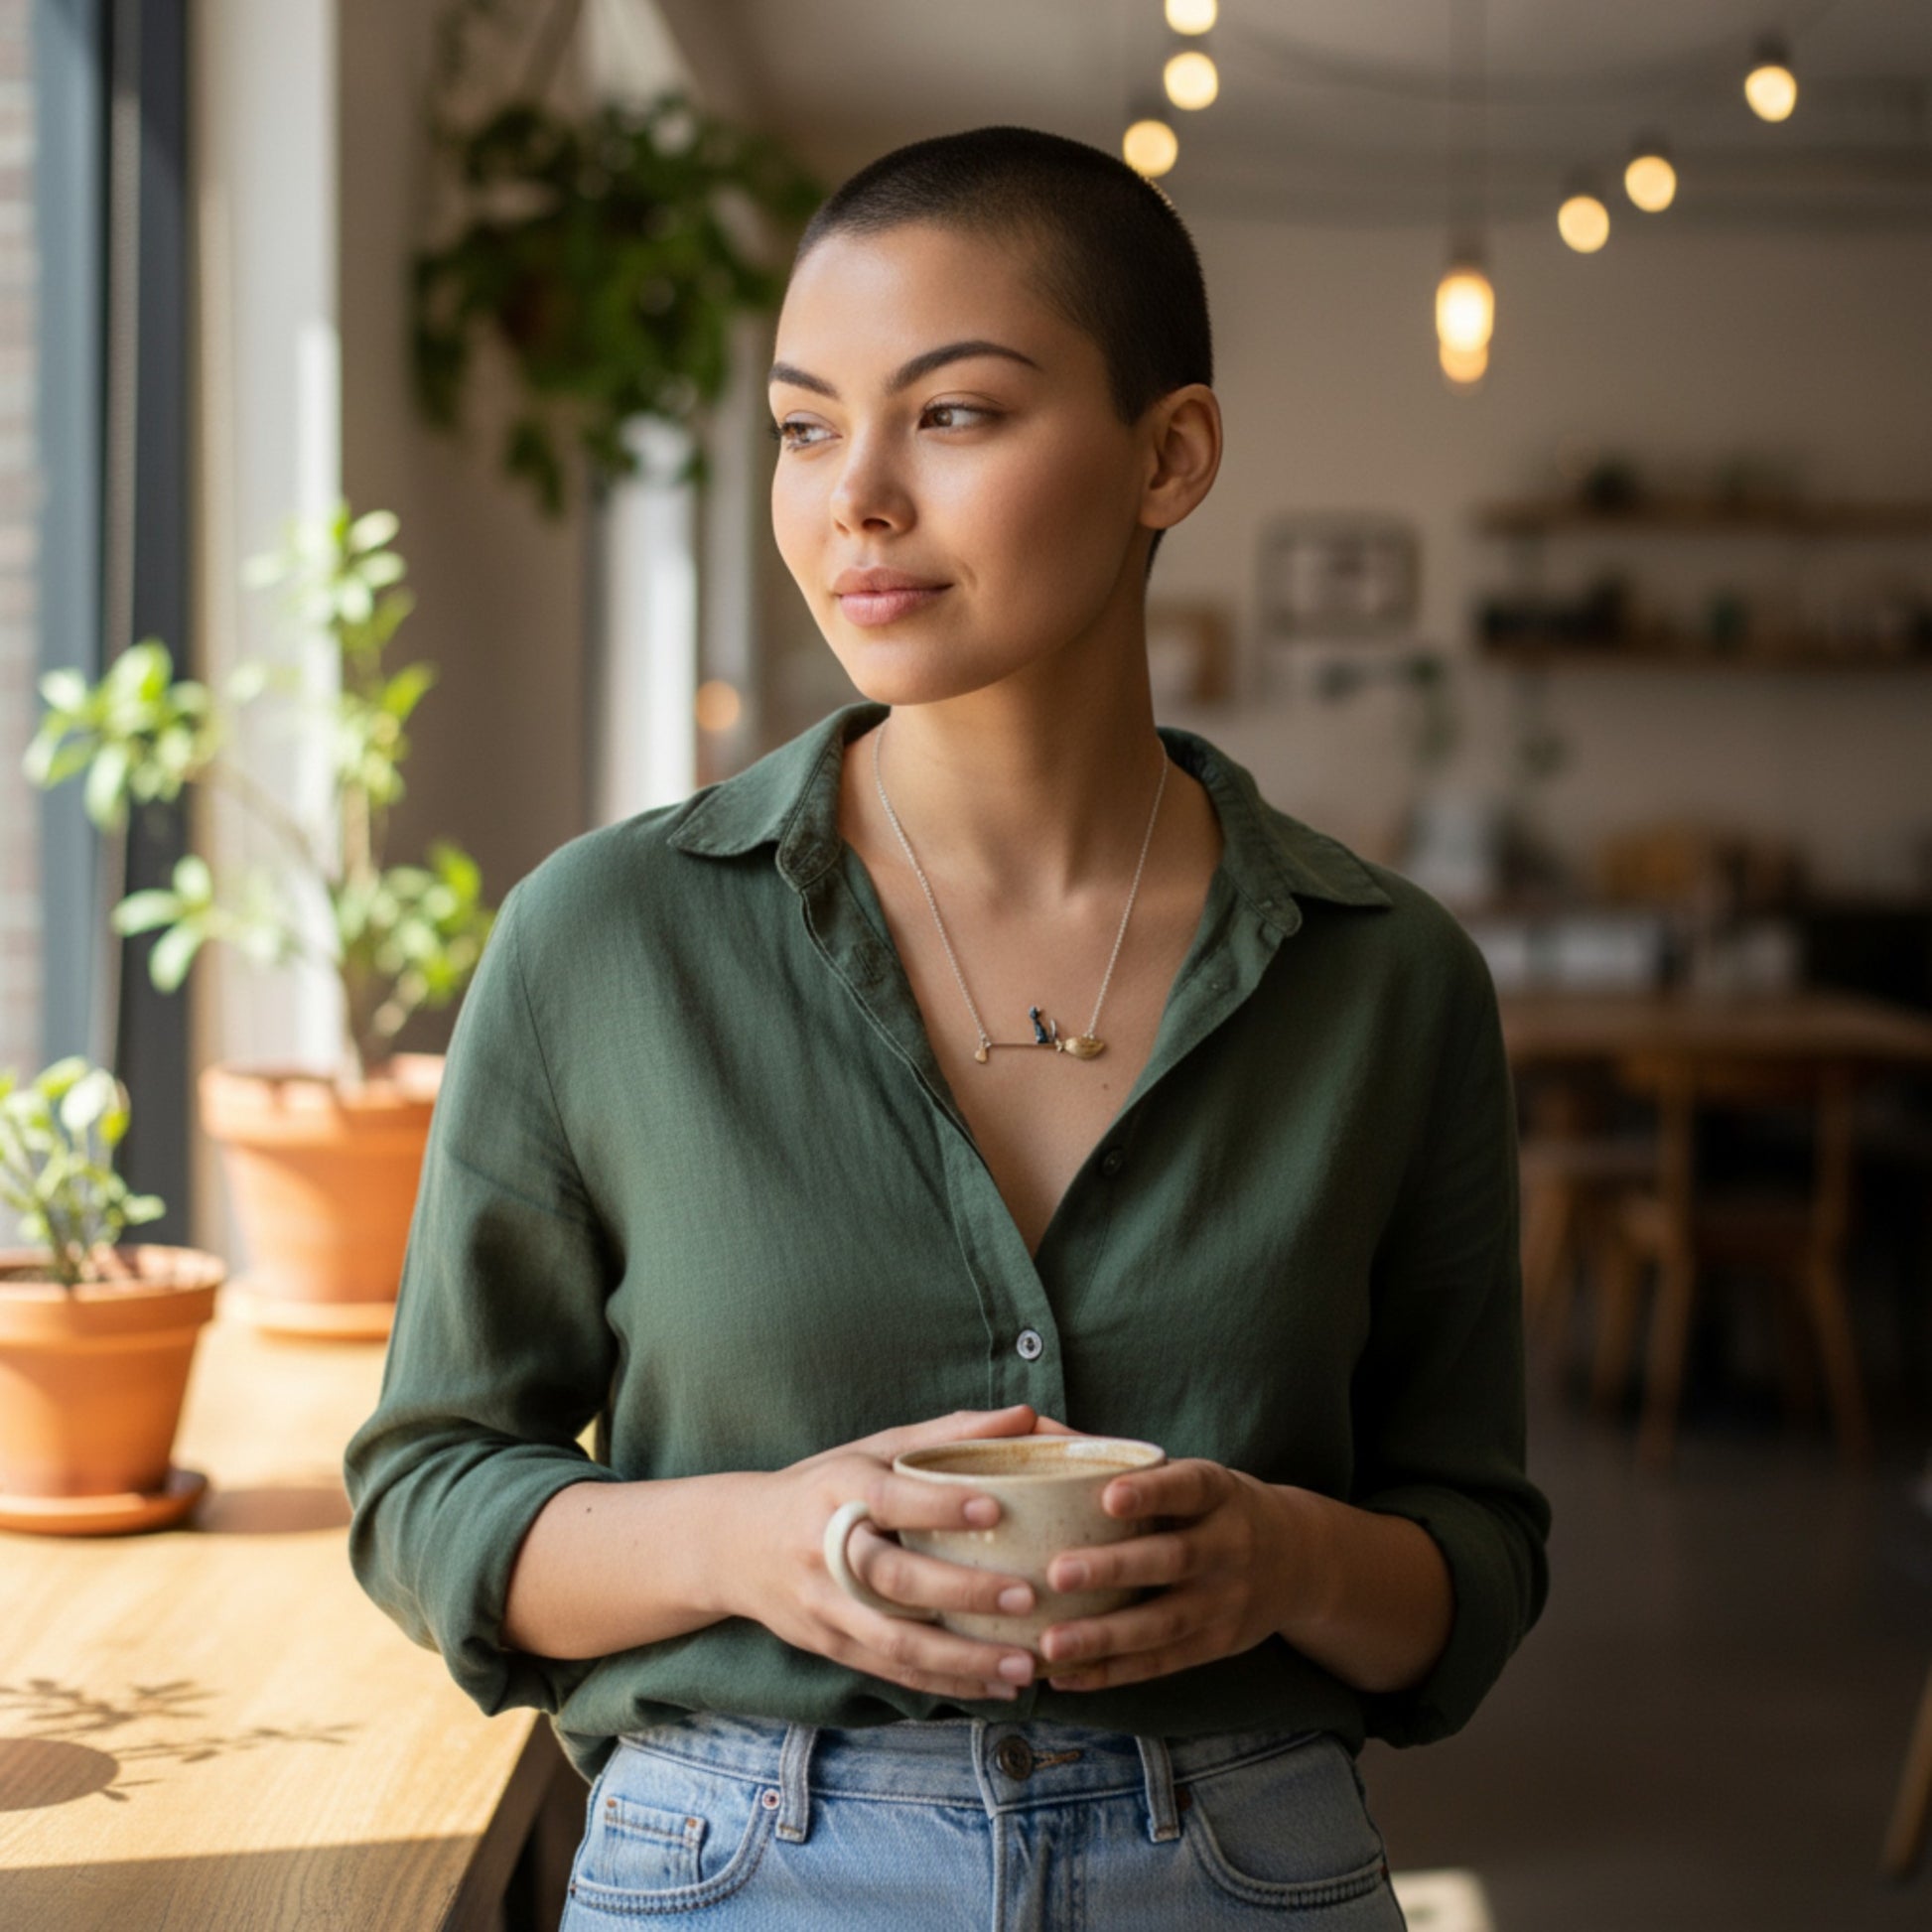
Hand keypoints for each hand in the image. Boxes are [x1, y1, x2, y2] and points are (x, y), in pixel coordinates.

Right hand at [724, 1405, 1079, 1704]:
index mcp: (837, 1491)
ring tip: (1023, 1666)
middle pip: (892, 1579)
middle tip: (1024, 1596)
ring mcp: (826, 1606)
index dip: (938, 1504)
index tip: (994, 1507)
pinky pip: (892, 1671)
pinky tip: (995, 1688)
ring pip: (895, 1642)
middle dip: (961, 1593)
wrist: (733, 1545)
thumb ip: (947, 1436)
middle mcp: (825, 1551)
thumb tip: (1027, 1415)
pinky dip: (946, 1684)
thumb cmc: (821, 1488)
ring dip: (963, 1660)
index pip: (888, 1497)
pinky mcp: (831, 1646)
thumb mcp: (871, 1450)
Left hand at [1036, 1459, 1309, 1691]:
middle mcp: (1228, 1546)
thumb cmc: (1212, 1507)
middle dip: (1114, 1569)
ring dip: (1104, 1635)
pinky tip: (1064, 1675)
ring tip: (1050, 1642)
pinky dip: (1111, 1672)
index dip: (1152, 1492)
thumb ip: (1114, 1455)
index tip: (1108, 1496)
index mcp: (1218, 1493)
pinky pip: (1160, 1662)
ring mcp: (1224, 1602)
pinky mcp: (1214, 1645)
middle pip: (1171, 1559)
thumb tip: (1030, 1423)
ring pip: (1163, 1622)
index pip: (1188, 1488)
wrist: (1299, 1560)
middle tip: (1056, 1573)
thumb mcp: (1188, 1473)